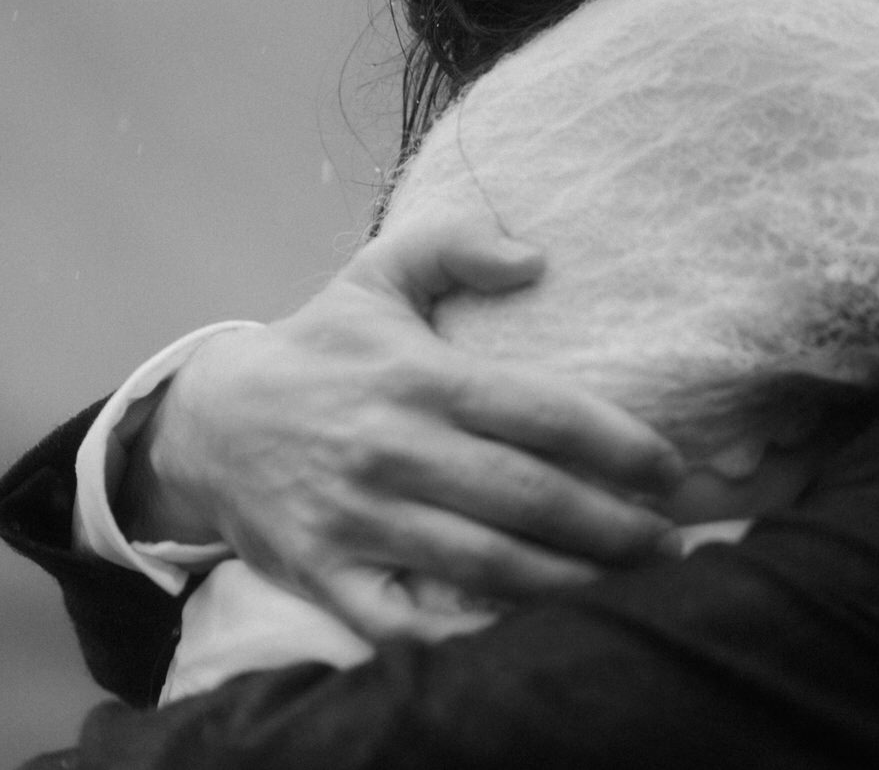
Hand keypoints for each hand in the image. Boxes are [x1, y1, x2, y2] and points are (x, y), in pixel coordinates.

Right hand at [120, 218, 686, 640]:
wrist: (206, 424)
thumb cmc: (320, 347)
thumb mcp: (378, 274)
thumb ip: (456, 244)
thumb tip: (537, 257)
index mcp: (421, 378)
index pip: (544, 413)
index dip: (620, 445)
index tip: (672, 468)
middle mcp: (395, 450)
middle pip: (529, 498)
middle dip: (614, 526)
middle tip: (671, 540)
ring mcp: (359, 518)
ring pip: (485, 565)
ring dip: (569, 582)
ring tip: (631, 582)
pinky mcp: (327, 574)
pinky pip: (407, 621)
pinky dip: (469, 634)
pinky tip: (529, 630)